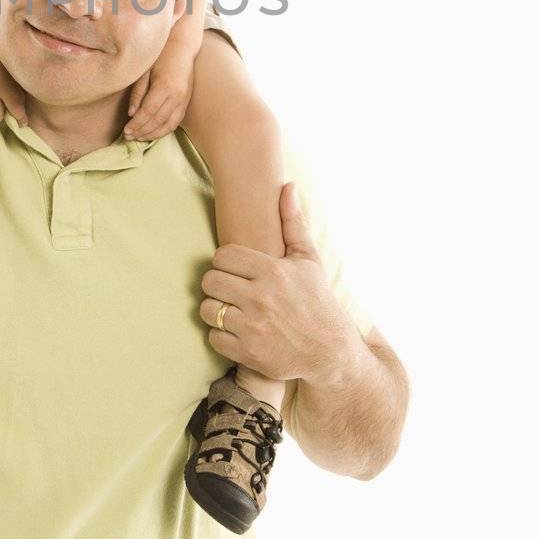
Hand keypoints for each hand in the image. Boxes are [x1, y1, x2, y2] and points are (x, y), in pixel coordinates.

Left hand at [123, 46, 194, 140]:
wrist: (182, 48)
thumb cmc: (159, 57)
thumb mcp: (144, 72)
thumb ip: (138, 93)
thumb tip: (131, 114)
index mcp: (164, 87)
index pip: (148, 112)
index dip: (137, 124)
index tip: (126, 131)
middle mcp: (177, 96)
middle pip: (158, 121)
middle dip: (142, 131)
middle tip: (128, 137)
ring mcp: (184, 100)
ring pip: (168, 125)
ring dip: (153, 134)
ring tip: (138, 138)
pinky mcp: (186, 102)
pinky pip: (175, 122)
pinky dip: (164, 130)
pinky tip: (152, 133)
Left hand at [198, 183, 355, 382]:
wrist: (331, 352)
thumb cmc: (318, 301)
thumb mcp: (309, 260)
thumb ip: (293, 222)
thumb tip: (288, 185)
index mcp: (272, 271)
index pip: (222, 256)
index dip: (224, 262)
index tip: (233, 269)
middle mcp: (260, 297)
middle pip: (210, 281)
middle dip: (217, 284)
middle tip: (228, 289)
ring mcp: (253, 326)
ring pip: (207, 309)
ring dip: (215, 310)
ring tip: (229, 309)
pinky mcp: (248, 352)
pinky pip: (214, 338)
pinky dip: (221, 336)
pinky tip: (236, 331)